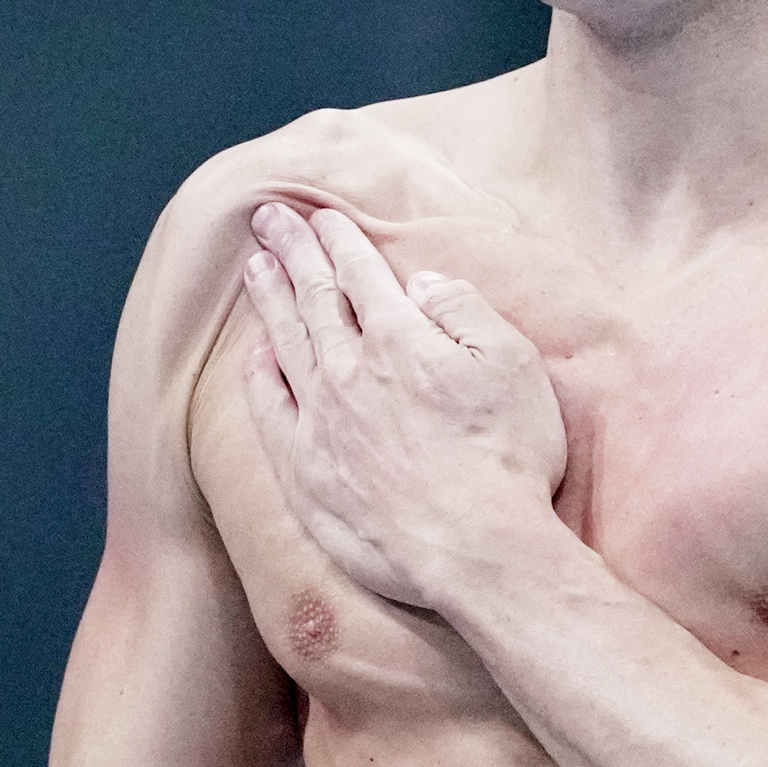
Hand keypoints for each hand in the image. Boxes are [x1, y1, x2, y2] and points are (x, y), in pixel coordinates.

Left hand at [237, 200, 566, 611]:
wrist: (476, 550)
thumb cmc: (508, 459)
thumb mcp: (513, 365)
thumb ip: (464, 312)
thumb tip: (421, 283)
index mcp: (402, 338)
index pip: (363, 276)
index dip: (342, 241)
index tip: (324, 217)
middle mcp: (351, 372)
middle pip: (314, 298)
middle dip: (293, 251)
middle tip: (269, 218)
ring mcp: (321, 423)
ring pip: (286, 343)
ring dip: (269, 299)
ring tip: (254, 265)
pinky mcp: (305, 473)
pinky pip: (270, 410)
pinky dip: (259, 375)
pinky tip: (255, 354)